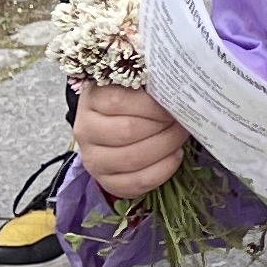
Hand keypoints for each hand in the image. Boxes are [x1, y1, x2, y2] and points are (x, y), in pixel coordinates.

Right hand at [72, 87, 193, 202]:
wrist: (114, 125)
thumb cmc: (132, 101)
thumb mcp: (135, 85)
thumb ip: (150, 84)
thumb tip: (177, 91)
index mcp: (91, 100)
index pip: (117, 101)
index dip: (151, 104)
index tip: (172, 102)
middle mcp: (86, 131)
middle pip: (127, 131)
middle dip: (162, 126)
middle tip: (181, 120)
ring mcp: (93, 160)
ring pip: (132, 159)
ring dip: (166, 146)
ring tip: (179, 135)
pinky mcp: (106, 182)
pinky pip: (136, 182)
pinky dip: (162, 170)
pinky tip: (174, 155)